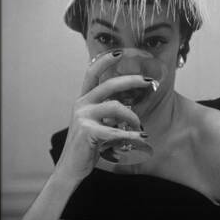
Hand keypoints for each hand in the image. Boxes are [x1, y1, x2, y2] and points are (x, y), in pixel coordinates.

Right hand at [53, 50, 152, 183]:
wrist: (71, 168)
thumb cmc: (87, 145)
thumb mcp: (97, 124)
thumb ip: (108, 114)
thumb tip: (130, 107)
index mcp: (83, 100)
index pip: (92, 73)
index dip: (105, 61)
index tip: (119, 52)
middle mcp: (81, 104)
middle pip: (109, 85)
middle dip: (130, 81)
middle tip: (148, 81)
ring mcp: (83, 117)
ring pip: (116, 107)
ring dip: (133, 116)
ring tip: (140, 127)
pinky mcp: (87, 132)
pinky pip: (116, 131)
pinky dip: (132, 135)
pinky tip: (142, 138)